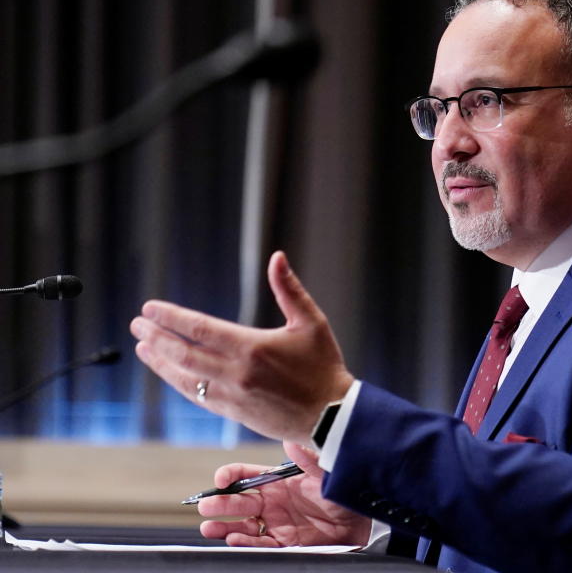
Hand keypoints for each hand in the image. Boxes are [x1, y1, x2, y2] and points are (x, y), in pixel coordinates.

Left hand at [130, 250, 353, 443]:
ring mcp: (232, 395)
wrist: (331, 416)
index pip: (199, 329)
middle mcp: (237, 373)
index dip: (171, 317)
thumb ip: (289, 289)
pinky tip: (169, 372)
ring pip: (185, 378)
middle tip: (137, 324)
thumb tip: (277, 257)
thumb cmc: (324, 366)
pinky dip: (179, 382)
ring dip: (160, 362)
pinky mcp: (234, 413)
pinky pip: (198, 396)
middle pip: (184, 353)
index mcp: (252, 348)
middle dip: (157, 337)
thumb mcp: (311, 322)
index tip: (150, 308)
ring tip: (142, 347)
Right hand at [199, 441, 371, 546]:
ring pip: (243, 525)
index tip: (221, 479)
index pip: (247, 475)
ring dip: (224, 526)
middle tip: (206, 506)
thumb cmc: (342, 492)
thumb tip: (291, 441)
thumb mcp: (327, 472)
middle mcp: (272, 501)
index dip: (230, 476)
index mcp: (278, 481)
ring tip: (210, 528)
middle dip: (220, 503)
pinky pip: (260, 544)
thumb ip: (309, 459)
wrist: (362, 519)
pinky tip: (235, 539)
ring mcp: (276, 522)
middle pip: (238, 502)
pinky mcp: (283, 542)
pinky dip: (246, 543)